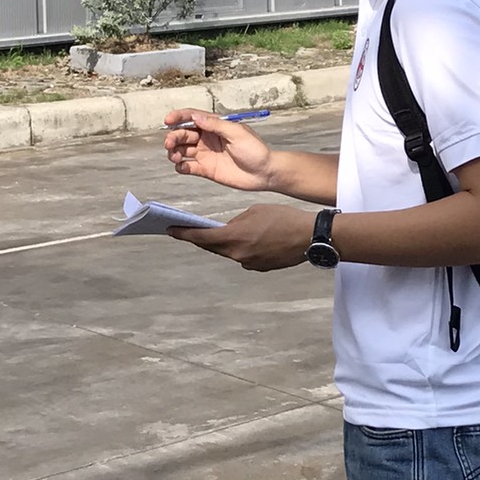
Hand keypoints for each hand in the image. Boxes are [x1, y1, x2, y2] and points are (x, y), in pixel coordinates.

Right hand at [163, 110, 275, 192]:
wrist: (264, 173)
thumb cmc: (255, 150)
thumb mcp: (237, 133)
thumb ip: (216, 125)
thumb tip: (196, 117)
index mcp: (215, 126)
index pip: (192, 117)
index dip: (178, 117)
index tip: (167, 120)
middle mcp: (207, 138)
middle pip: (183, 134)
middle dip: (173, 137)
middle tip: (169, 144)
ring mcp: (205, 154)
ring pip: (182, 149)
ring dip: (173, 151)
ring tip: (174, 156)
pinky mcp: (205, 169)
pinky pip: (187, 167)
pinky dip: (180, 166)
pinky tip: (182, 166)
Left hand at [167, 205, 312, 272]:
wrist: (308, 237)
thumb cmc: (283, 218)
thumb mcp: (254, 211)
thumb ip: (235, 221)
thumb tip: (228, 229)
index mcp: (233, 238)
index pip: (201, 237)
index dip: (184, 234)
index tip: (170, 230)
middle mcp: (237, 255)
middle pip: (212, 247)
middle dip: (200, 238)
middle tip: (189, 230)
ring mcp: (248, 264)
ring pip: (228, 252)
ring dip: (224, 243)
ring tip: (226, 231)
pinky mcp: (259, 268)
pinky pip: (243, 257)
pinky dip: (241, 248)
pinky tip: (250, 239)